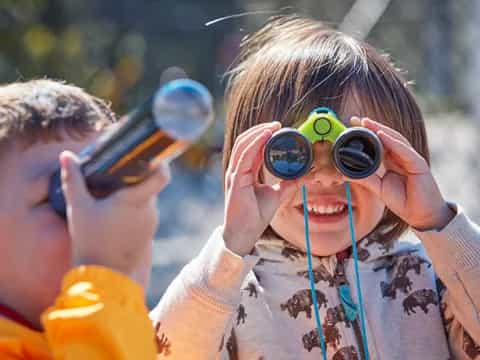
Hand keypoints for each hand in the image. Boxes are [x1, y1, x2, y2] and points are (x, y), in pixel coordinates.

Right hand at [60, 151, 169, 276]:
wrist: (103, 278)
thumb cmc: (90, 241)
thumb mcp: (78, 208)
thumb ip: (73, 180)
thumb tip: (66, 155)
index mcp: (136, 199)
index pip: (162, 175)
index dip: (160, 162)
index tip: (148, 155)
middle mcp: (149, 210)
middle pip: (151, 185)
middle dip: (137, 177)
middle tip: (118, 171)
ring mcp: (151, 223)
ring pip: (148, 200)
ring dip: (134, 194)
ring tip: (113, 193)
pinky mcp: (148, 235)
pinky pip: (145, 214)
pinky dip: (135, 209)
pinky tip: (116, 213)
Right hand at [223, 122, 295, 255]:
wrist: (244, 233)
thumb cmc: (255, 216)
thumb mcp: (276, 195)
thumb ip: (288, 183)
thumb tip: (305, 175)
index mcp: (245, 172)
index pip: (252, 147)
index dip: (264, 135)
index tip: (280, 128)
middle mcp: (238, 170)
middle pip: (246, 141)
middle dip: (261, 129)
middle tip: (279, 124)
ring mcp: (235, 174)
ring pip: (243, 144)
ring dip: (258, 132)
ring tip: (273, 126)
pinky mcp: (236, 180)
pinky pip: (244, 156)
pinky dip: (255, 143)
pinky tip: (265, 135)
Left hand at [350, 117, 453, 230]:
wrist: (421, 215)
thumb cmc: (403, 201)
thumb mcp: (379, 189)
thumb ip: (365, 179)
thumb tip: (344, 173)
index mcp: (392, 161)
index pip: (378, 143)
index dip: (366, 134)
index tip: (350, 125)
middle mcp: (401, 156)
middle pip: (386, 137)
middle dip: (371, 127)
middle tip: (355, 119)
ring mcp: (411, 158)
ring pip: (395, 140)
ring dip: (380, 129)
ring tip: (366, 122)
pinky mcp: (419, 164)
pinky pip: (404, 151)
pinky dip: (393, 142)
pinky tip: (382, 135)